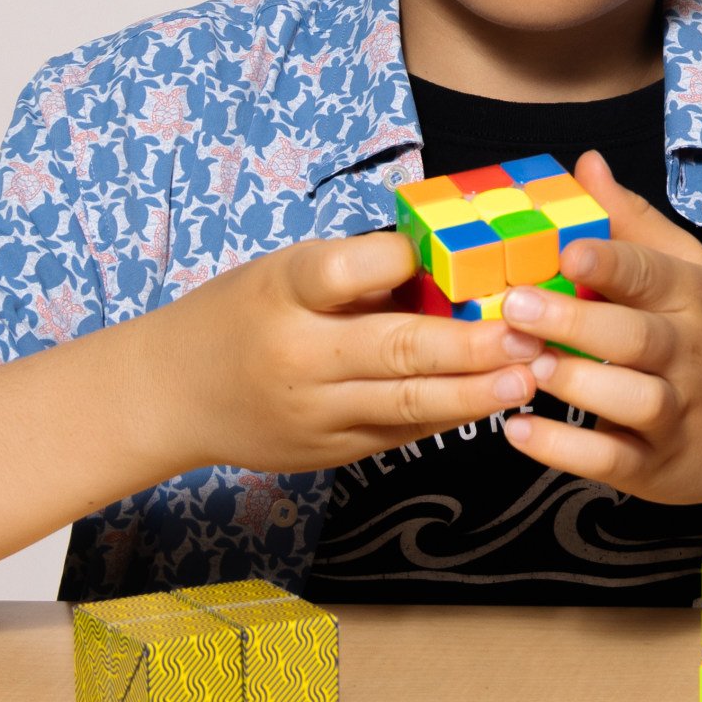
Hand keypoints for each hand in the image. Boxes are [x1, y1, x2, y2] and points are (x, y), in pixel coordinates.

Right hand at [139, 227, 548, 475]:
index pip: (346, 269)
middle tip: (529, 333)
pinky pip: (400, 433)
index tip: (459, 249)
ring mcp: (315, 413)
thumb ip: (358, 270)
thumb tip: (448, 258)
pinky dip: (448, 415)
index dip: (405, 260)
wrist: (172, 396)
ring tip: (529, 376)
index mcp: (284, 291)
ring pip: (406, 404)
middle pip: (394, 348)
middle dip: (471, 345)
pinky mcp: (330, 452)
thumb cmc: (243, 315)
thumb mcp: (284, 272)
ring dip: (476, 391)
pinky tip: (494, 401)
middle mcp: (299, 356)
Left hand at [493, 152, 701, 507]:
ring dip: (575, 383)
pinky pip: (612, 461)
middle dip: (575, 322)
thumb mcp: (685, 270)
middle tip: (516, 306)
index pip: (652, 274)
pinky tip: (518, 429)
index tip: (566, 251)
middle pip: (636, 338)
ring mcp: (675, 414)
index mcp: (691, 298)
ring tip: (523, 366)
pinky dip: (565, 450)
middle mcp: (687, 354)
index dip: (611, 262)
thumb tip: (585, 164)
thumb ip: (630, 222)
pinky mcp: (656, 466)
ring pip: (632, 400)